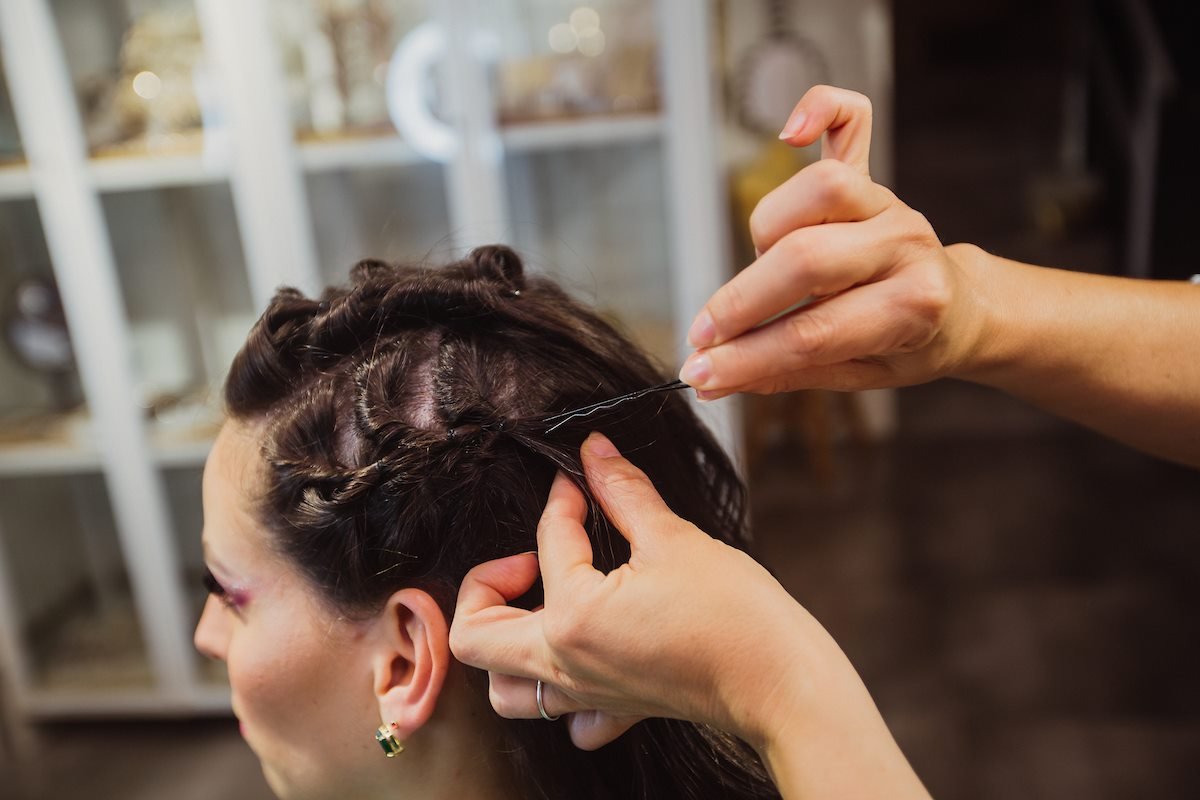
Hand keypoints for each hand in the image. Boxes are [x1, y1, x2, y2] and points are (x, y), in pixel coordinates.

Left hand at [448, 433, 821, 751]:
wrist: (780, 680)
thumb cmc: (735, 615)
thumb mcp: (673, 537)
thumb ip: (623, 490)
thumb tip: (593, 452)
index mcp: (572, 616)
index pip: (548, 541)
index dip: (564, 498)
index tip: (582, 480)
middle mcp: (566, 665)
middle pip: (475, 637)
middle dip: (486, 585)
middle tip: (528, 558)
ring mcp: (587, 695)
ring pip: (505, 689)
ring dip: (505, 643)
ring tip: (540, 604)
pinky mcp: (616, 710)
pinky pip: (564, 717)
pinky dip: (557, 693)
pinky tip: (582, 658)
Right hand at [679, 85, 986, 398]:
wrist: (961, 308)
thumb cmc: (909, 343)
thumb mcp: (858, 376)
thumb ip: (786, 373)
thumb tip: (714, 379)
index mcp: (913, 307)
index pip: (811, 334)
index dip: (747, 356)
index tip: (702, 372)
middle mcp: (904, 245)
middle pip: (806, 260)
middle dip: (740, 303)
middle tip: (703, 335)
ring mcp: (887, 203)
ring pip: (817, 191)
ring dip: (769, 233)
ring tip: (759, 269)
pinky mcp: (872, 175)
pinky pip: (851, 120)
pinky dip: (820, 111)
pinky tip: (791, 133)